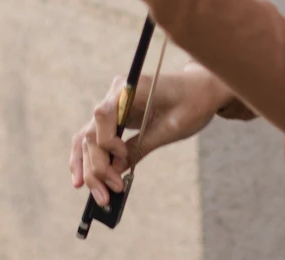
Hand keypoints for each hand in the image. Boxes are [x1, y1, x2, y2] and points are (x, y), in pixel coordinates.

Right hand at [70, 64, 231, 206]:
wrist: (202, 90)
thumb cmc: (192, 103)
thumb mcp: (170, 127)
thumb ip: (141, 147)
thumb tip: (115, 172)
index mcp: (131, 88)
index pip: (103, 116)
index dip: (107, 143)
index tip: (121, 161)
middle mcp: (117, 94)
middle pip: (93, 132)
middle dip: (97, 166)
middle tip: (108, 195)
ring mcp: (114, 104)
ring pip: (89, 138)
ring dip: (90, 168)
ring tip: (98, 196)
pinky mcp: (116, 115)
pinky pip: (95, 136)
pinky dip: (87, 157)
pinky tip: (82, 180)